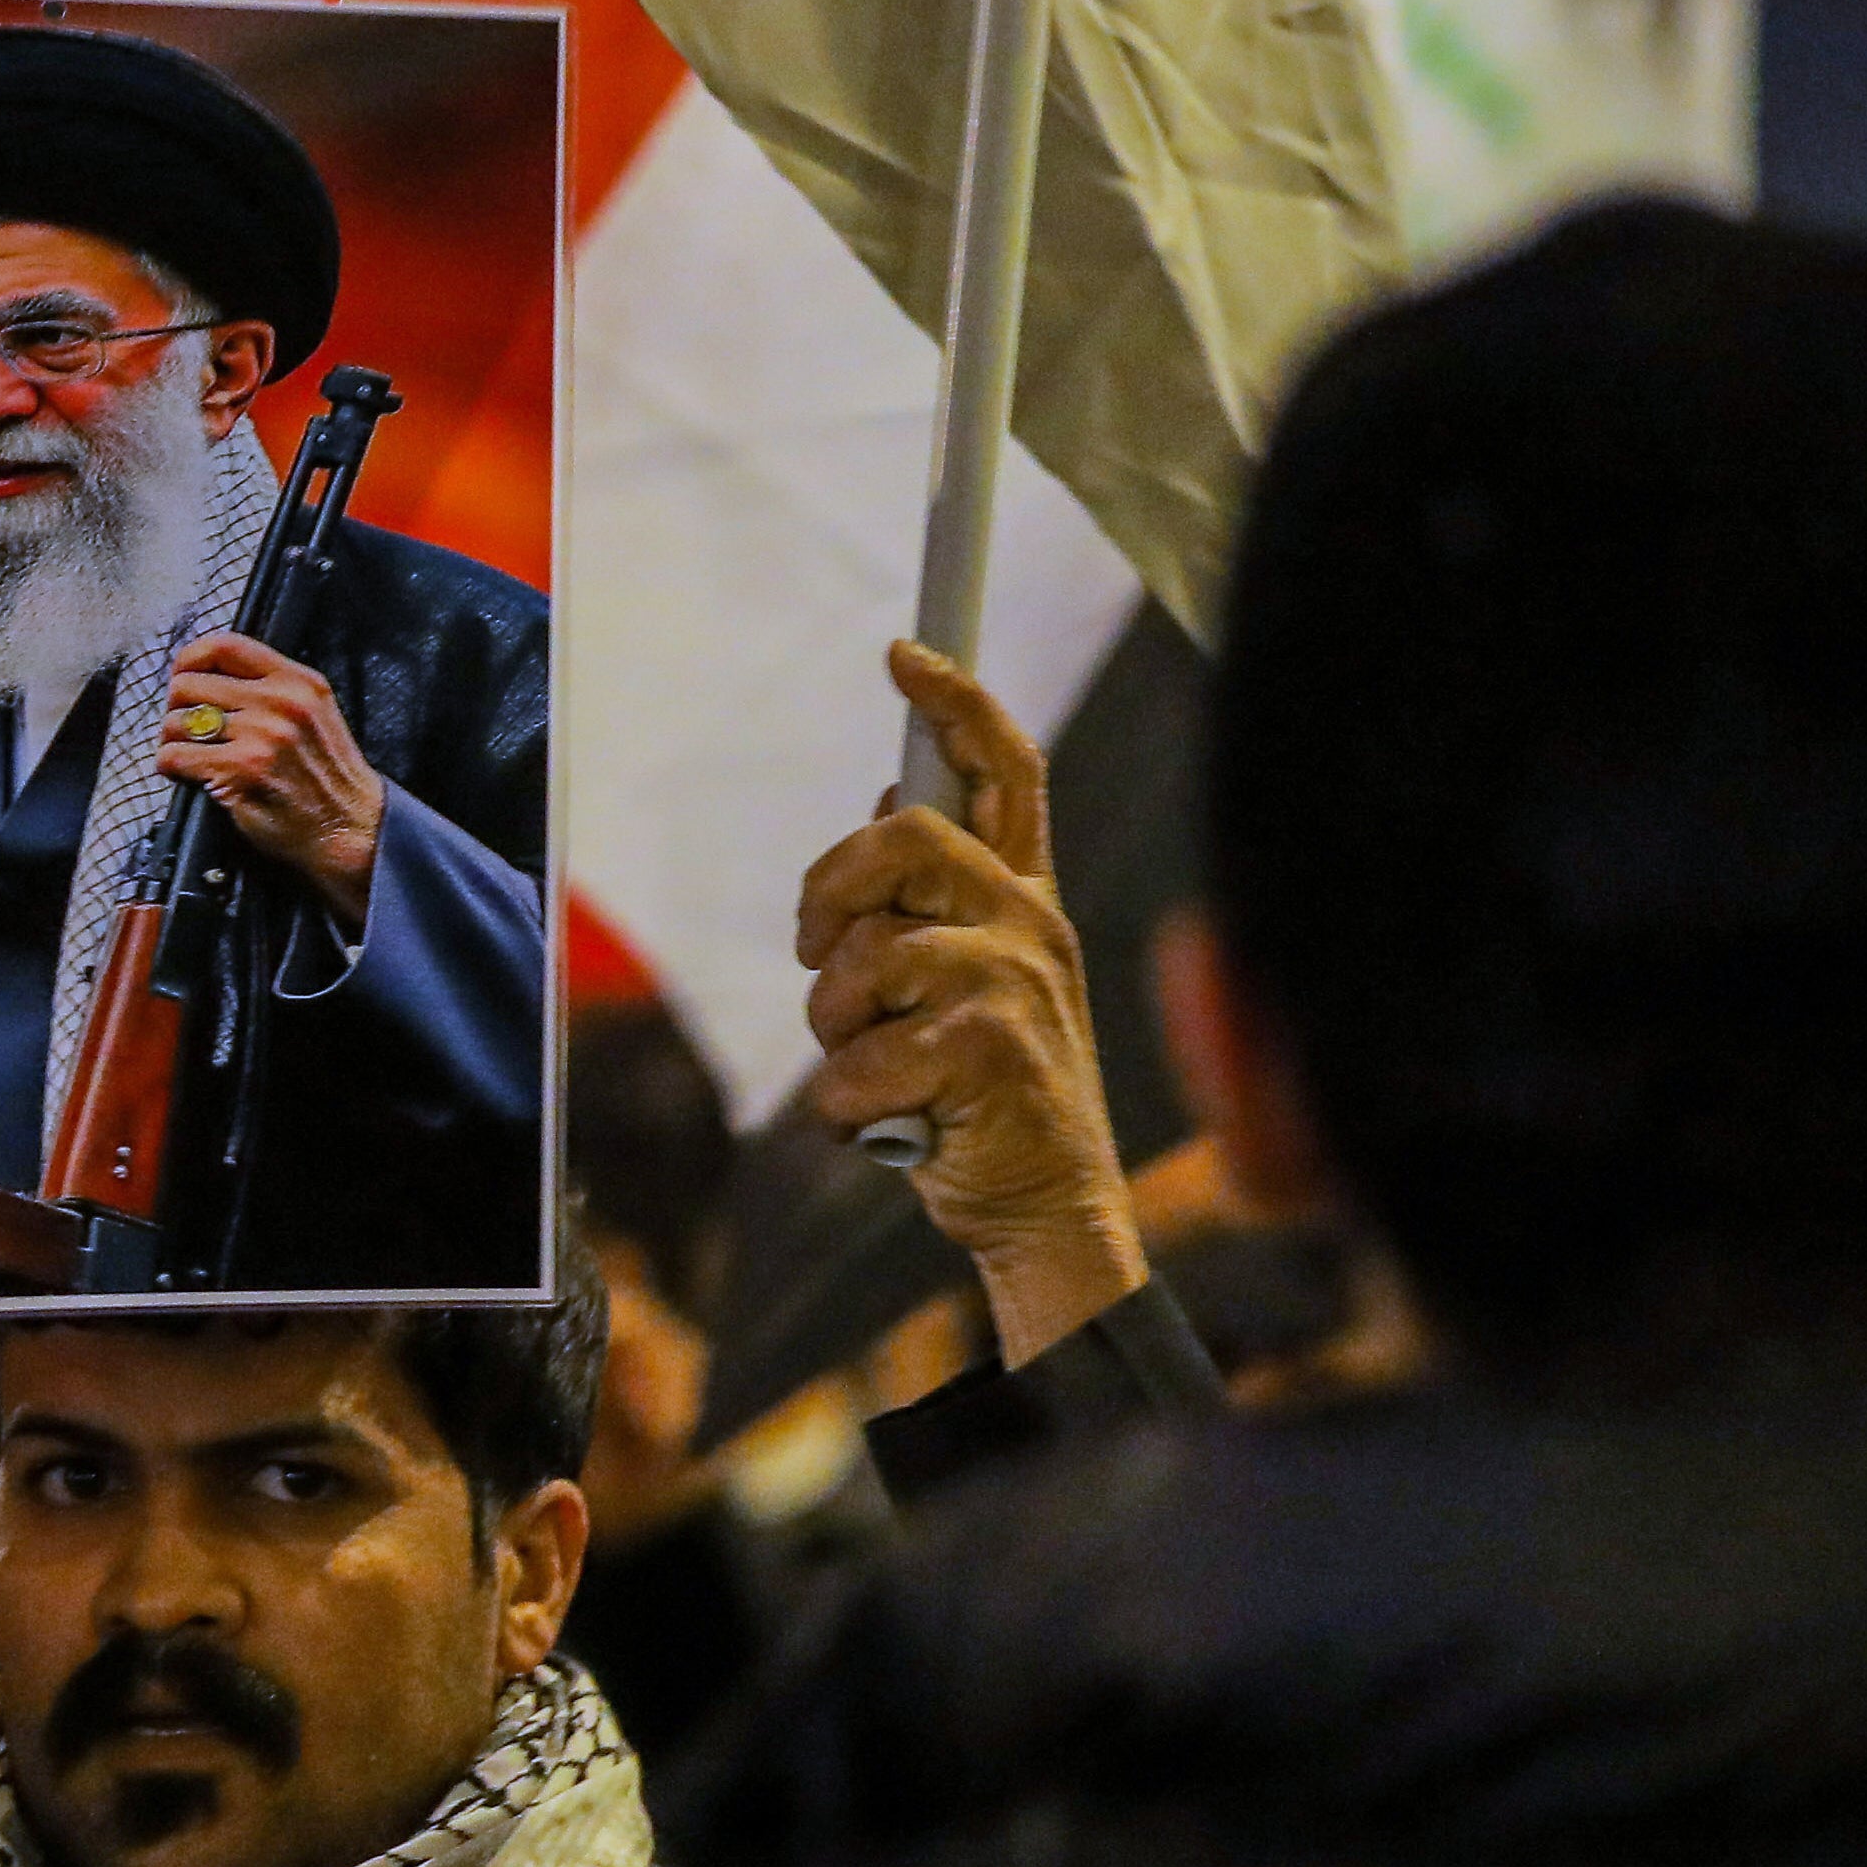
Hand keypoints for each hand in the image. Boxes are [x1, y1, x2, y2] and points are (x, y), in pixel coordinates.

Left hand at [158, 631, 387, 930]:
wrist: (350, 828)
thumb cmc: (327, 776)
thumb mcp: (314, 713)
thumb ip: (271, 688)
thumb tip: (209, 674)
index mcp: (297, 681)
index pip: (225, 645)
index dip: (190, 658)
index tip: (181, 676)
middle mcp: (280, 702)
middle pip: (189, 684)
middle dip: (176, 708)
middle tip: (185, 730)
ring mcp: (261, 736)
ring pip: (175, 722)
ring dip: (171, 741)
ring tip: (188, 756)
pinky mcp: (241, 771)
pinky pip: (175, 757)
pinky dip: (170, 768)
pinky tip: (187, 776)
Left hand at [794, 642, 1140, 1365]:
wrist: (1047, 1211)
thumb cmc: (986, 1096)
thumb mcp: (972, 983)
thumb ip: (935, 902)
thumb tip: (883, 801)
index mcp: (1025, 902)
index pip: (1004, 773)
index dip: (957, 703)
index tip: (903, 655)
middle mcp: (1032, 926)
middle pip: (904, 838)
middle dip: (831, 892)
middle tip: (818, 952)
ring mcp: (1018, 985)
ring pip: (867, 958)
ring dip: (835, 1025)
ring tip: (869, 1065)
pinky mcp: (991, 1053)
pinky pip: (859, 1055)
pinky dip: (845, 1102)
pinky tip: (886, 1122)